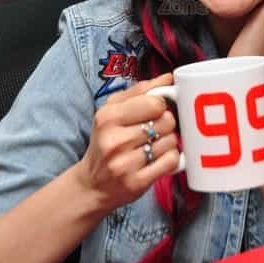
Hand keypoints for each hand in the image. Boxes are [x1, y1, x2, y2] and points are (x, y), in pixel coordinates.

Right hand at [76, 74, 178, 213]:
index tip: (155, 110)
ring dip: (168, 142)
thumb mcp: (112, 111)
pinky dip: (171, 158)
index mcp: (108, 117)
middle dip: (166, 123)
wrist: (92, 184)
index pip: (155, 102)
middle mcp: (115, 141)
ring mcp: (125, 164)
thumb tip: (168, 78)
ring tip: (154, 145)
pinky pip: (171, 161)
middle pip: (166, 121)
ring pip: (171, 141)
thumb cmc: (105, 141)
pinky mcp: (137, 182)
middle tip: (155, 129)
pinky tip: (159, 158)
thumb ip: (140, 91)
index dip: (161, 105)